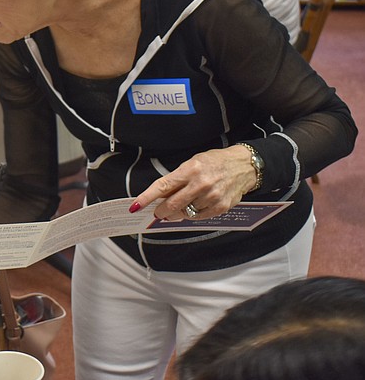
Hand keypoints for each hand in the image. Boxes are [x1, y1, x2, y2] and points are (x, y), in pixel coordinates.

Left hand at [129, 146, 256, 220]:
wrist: (243, 166)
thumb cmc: (215, 162)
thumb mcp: (192, 163)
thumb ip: (176, 179)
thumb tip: (160, 195)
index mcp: (190, 170)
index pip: (162, 186)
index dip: (147, 197)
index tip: (136, 205)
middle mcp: (200, 184)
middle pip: (172, 204)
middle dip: (161, 211)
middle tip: (158, 212)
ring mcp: (211, 197)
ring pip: (185, 213)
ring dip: (177, 213)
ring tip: (179, 207)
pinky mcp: (220, 207)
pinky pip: (199, 217)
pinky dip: (192, 215)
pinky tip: (193, 208)